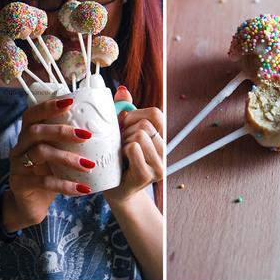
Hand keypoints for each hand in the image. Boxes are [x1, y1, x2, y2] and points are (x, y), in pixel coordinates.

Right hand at [8, 98, 94, 227]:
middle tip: (86, 136)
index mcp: (29, 134)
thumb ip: (72, 140)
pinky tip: (83, 188)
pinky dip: (65, 184)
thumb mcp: (59, 153)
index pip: (33, 113)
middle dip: (62, 130)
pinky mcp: (21, 184)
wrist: (32, 204)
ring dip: (67, 157)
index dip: (49, 106)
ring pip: (40, 153)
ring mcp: (18, 165)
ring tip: (89, 165)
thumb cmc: (51, 172)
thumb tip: (106, 123)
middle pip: (36, 131)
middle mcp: (21, 146)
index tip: (71, 101)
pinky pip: (43, 182)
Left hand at [104, 86, 163, 204]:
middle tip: (120, 144)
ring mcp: (158, 164)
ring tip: (121, 154)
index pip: (156, 114)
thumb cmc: (117, 159)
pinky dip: (123, 151)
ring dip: (123, 142)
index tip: (124, 126)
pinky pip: (133, 148)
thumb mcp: (120, 132)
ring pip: (139, 135)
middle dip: (126, 130)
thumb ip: (123, 111)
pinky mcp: (148, 175)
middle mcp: (164, 151)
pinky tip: (121, 162)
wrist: (115, 190)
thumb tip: (122, 90)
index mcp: (160, 138)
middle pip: (145, 124)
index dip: (135, 115)